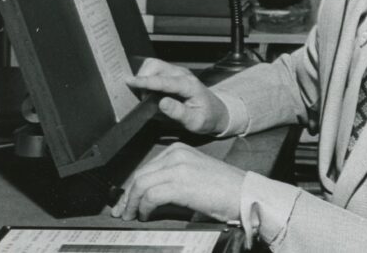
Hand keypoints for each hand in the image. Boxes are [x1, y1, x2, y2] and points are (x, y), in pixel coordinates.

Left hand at [110, 142, 243, 221]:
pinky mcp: (180, 183)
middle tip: (122, 211)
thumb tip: (148, 195)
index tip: (126, 201)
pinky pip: (150, 196)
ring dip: (132, 204)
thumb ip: (173, 178)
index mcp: (180, 150)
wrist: (244, 194)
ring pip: (141, 184)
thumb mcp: (195, 175)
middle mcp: (177, 155)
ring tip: (132, 216)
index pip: (146, 167)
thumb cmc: (224, 190)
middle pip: (140, 175)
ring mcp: (178, 167)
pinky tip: (146, 216)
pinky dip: (144, 208)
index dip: (131, 187)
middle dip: (127, 196)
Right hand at [128, 58, 228, 134]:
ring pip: (154, 65)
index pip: (164, 81)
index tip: (130, 82)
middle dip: (142, 77)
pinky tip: (150, 93)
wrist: (217, 112)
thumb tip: (162, 103)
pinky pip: (156, 70)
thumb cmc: (207, 118)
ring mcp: (178, 72)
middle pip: (155, 65)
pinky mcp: (173, 74)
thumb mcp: (195, 122)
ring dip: (144, 78)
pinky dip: (147, 78)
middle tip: (142, 98)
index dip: (146, 81)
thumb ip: (179, 113)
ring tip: (146, 97)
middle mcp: (183, 75)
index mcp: (189, 85)